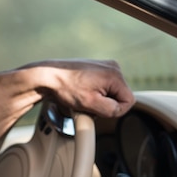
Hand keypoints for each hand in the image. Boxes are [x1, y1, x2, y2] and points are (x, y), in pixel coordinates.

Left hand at [21, 59, 135, 117]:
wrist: (47, 77)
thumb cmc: (65, 88)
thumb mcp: (90, 104)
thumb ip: (111, 109)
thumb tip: (120, 109)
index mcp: (115, 74)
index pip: (128, 101)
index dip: (114, 110)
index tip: (97, 110)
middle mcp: (113, 67)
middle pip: (119, 96)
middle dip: (105, 104)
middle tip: (87, 104)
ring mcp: (104, 66)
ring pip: (111, 93)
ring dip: (99, 100)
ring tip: (82, 98)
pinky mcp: (96, 69)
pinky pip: (102, 87)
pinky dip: (93, 93)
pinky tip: (81, 93)